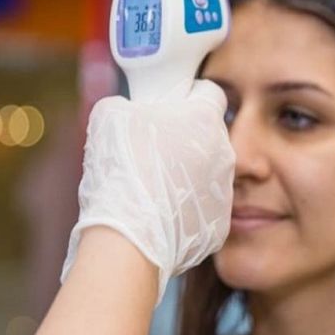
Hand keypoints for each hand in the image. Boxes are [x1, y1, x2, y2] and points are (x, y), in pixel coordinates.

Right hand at [61, 80, 234, 302]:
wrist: (127, 241)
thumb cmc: (121, 172)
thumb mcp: (110, 116)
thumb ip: (127, 104)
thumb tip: (128, 110)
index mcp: (205, 119)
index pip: (209, 93)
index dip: (187, 97)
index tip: (169, 109)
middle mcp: (225, 153)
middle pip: (209, 136)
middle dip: (186, 139)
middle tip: (154, 152)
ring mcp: (225, 191)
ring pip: (208, 174)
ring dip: (187, 176)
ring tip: (154, 190)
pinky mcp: (219, 225)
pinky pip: (204, 208)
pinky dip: (187, 209)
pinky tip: (162, 216)